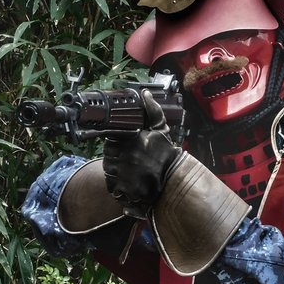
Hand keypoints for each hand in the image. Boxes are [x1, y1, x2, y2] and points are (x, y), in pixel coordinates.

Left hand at [103, 90, 181, 217]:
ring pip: (108, 170)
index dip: (116, 143)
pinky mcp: (124, 190)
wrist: (174, 179)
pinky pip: (112, 186)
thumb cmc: (167, 154)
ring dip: (116, 170)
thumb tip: (145, 94)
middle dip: (116, 157)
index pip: (110, 139)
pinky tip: (129, 181)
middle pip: (108, 155)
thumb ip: (152, 110)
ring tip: (131, 170)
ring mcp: (123, 174)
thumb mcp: (161, 130)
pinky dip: (117, 185)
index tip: (126, 147)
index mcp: (131, 140)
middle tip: (130, 159)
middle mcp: (125, 157)